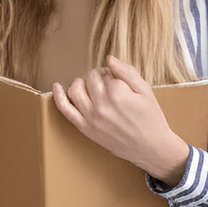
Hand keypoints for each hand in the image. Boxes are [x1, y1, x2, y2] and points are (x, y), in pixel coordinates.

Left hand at [53, 57, 191, 184]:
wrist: (150, 147)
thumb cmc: (151, 118)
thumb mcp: (145, 91)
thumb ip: (127, 72)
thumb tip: (109, 58)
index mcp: (117, 93)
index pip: (105, 73)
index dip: (111, 74)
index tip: (118, 81)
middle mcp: (101, 104)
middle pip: (89, 79)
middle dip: (97, 78)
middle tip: (107, 85)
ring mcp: (90, 117)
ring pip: (74, 90)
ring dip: (80, 84)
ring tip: (90, 87)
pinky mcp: (84, 128)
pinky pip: (65, 109)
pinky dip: (58, 96)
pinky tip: (56, 86)